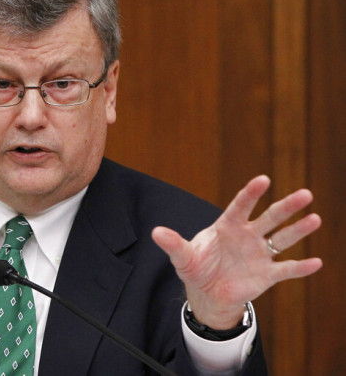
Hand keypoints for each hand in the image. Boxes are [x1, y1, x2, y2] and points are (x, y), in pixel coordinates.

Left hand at [152, 175, 322, 328]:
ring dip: (299, 230)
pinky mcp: (267, 275)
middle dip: (286, 206)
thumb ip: (173, 244)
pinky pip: (286, 269)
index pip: (241, 206)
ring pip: (283, 239)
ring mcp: (259, 254)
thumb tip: (155, 232)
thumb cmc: (196, 267)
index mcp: (228, 226)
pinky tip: (316, 262)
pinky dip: (300, 267)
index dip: (251, 193)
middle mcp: (248, 236)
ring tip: (314, 219)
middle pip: (270, 218)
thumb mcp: (182, 257)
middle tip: (305, 193)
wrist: (207, 293)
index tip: (263, 179)